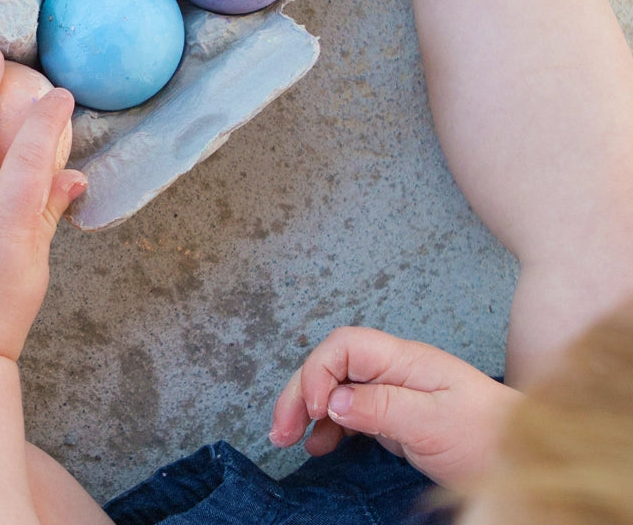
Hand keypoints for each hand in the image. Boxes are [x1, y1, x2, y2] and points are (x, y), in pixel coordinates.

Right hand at [269, 327, 520, 487]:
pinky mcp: (393, 414)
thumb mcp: (433, 422)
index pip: (343, 347)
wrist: (525, 458)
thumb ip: (381, 407)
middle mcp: (391, 368)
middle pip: (330, 366)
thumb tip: (333, 401)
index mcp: (402, 359)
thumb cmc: (487, 435)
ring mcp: (391, 390)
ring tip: (287, 438)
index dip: (319, 373)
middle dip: (300, 392)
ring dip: (306, 408)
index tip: (316, 411)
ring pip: (334, 388)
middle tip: (280, 430)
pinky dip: (327, 426)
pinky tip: (318, 444)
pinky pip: (348, 412)